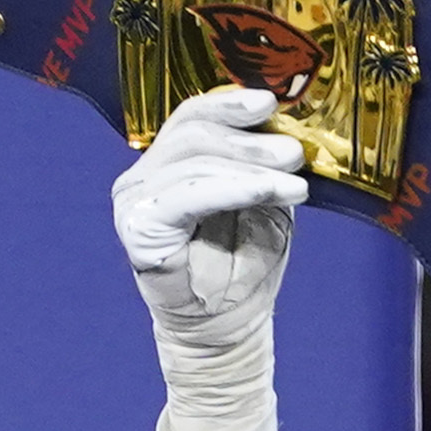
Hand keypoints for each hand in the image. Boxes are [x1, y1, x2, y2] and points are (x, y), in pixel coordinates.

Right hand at [113, 83, 314, 377]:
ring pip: (195, 161)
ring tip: (295, 180)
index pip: (192, 118)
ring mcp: (135, 199)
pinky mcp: (139, 225)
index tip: (271, 103)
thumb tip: (289, 128)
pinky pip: (190, 194)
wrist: (227, 328)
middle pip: (194, 134)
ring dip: (252, 167)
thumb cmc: (242, 268)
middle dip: (250, 140)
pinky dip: (236, 188)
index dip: (229, 106)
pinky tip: (271, 191)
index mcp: (168, 164)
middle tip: (294, 152)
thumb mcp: (261, 204)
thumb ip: (263, 166)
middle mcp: (143, 176)